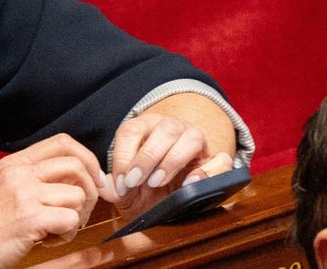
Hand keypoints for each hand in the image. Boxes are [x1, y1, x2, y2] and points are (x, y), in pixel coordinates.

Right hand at [0, 134, 102, 268]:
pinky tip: (49, 239)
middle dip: (91, 189)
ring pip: (77, 195)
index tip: (94, 179)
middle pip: (76, 164)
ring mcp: (24, 194)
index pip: (62, 142)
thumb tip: (76, 177)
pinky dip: (66, 234)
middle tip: (82, 210)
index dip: (87, 158)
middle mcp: (19, 173)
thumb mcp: (5, 189)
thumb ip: (34, 178)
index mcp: (14, 163)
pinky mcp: (30, 218)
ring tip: (56, 229)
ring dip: (76, 217)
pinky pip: (70, 220)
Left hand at [101, 111, 233, 217]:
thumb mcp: (126, 191)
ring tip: (157, 181)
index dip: (124, 156)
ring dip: (172, 160)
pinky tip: (190, 184)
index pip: (131, 130)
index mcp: (143, 127)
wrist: (169, 198)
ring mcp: (195, 140)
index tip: (122, 181)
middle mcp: (170, 127)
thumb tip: (105, 184)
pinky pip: (220, 159)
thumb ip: (114, 188)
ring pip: (191, 137)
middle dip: (146, 158)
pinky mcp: (215, 159)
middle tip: (135, 182)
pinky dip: (208, 171)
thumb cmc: (143, 189)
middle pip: (163, 130)